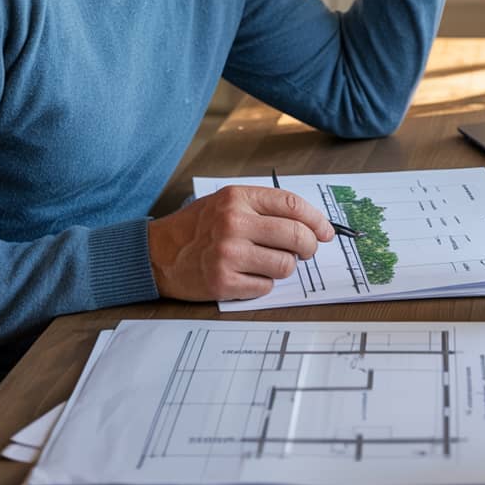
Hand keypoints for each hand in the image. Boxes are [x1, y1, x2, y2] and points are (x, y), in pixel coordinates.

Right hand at [147, 185, 333, 301]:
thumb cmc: (199, 226)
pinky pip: (266, 286)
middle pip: (296, 236)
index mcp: (238, 197)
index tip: (326, 232)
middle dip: (309, 247)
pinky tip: (247, 275)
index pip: (293, 205)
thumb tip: (313, 226)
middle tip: (305, 251)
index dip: (317, 220)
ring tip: (266, 262)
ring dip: (284, 266)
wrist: (158, 253)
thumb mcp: (229, 202)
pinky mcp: (223, 282)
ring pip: (285, 265)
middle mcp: (233, 223)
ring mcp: (228, 254)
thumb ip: (266, 208)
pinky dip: (263, 283)